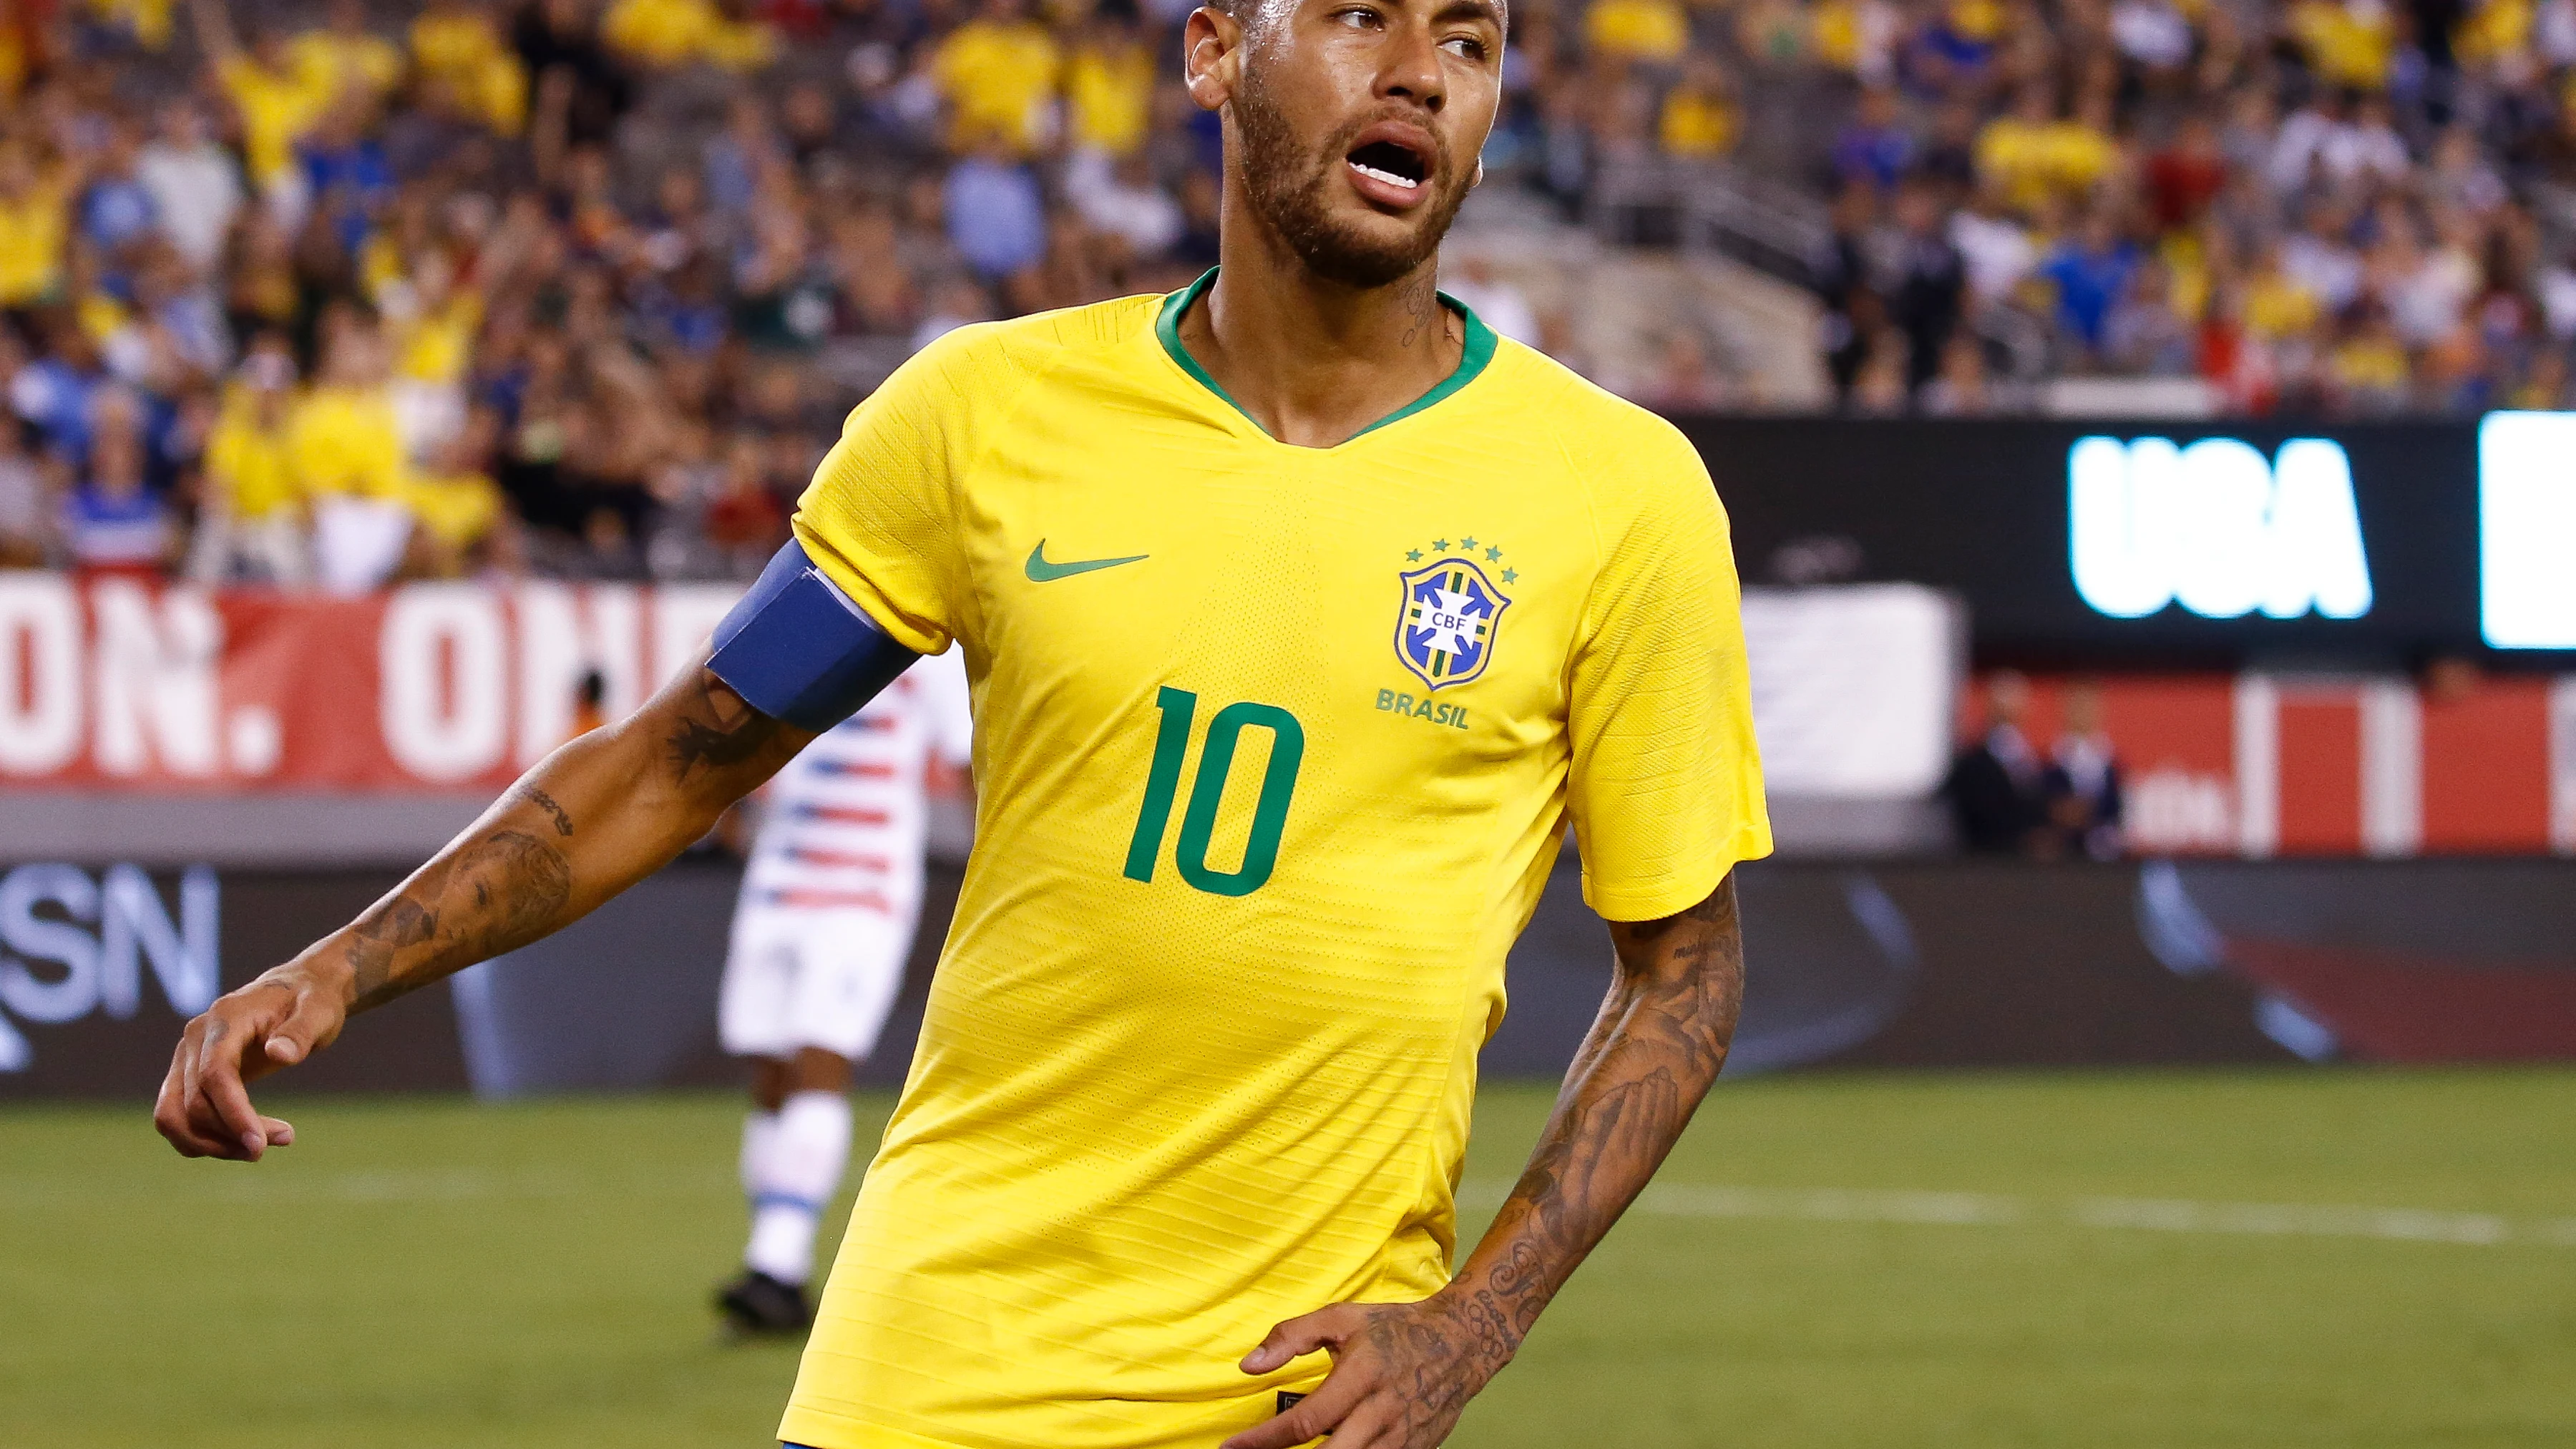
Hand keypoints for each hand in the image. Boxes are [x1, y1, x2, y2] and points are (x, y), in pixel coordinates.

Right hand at [153, 962, 350, 1160]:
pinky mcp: (187, 1076)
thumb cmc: (311, 1000)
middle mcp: (194, 1039)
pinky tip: (243, 1141)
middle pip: (193, 1103)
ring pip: (173, 1116)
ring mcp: (185, 1058)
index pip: (214, 1074)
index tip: (259, 1145)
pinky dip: (204, 1139)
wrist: (296, 991)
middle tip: (285, 1139)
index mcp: (224, 1018)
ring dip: (212, 1144)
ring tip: (262, 1148)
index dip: (232, 1113)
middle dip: (232, 1134)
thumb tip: (279, 1054)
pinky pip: (177, 1117)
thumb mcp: (320, 1011)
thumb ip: (301, 1032)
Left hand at [1220, 1292, 1508, 1448]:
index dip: (1264, 1441)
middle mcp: (1383, 1412)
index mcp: (1361, 1375)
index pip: (1305, 1422)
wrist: (1463, 1341)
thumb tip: (1247, 1366)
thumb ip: (1291, 1337)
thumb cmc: (1395, 1328)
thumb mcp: (1341, 1318)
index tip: (1232, 1448)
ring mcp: (1403, 1437)